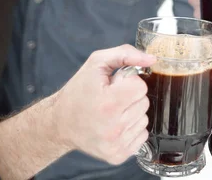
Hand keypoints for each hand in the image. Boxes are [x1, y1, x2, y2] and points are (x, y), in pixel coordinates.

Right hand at [51, 45, 155, 164]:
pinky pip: (141, 135)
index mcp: (108, 103)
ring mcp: (116, 144)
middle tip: (111, 98)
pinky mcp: (118, 155)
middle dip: (130, 97)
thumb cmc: (78, 92)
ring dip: (131, 112)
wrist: (59, 123)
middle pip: (144, 103)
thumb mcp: (97, 63)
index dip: (129, 82)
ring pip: (144, 119)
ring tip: (112, 111)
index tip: (114, 85)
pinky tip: (114, 125)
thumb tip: (151, 59)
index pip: (140, 87)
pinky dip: (131, 128)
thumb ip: (125, 54)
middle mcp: (113, 127)